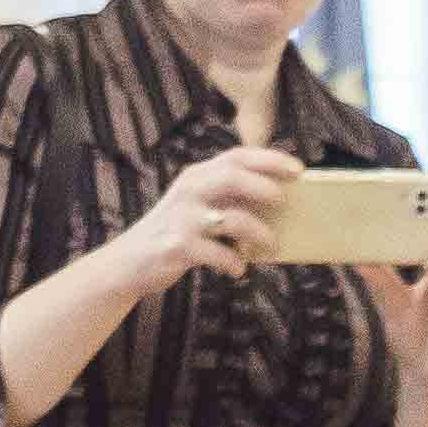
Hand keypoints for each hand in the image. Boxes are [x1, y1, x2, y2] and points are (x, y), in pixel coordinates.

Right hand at [122, 141, 307, 291]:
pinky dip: (234, 263)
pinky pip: (218, 253)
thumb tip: (275, 200)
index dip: (269, 159)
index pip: (236, 157)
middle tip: (283, 202)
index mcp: (196, 176)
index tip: (298, 168)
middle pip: (232, 177)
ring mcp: (182, 218)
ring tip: (272, 247)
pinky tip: (238, 269)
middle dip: (264, 187)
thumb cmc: (175, 233)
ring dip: (259, 234)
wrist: (129, 262)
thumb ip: (226, 198)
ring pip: (232, 218)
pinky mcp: (178, 246)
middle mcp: (188, 191)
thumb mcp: (196, 206)